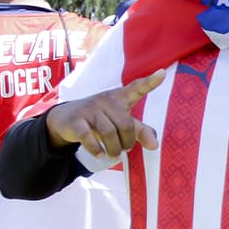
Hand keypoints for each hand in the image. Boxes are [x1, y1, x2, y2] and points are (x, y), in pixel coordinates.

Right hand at [46, 70, 164, 157]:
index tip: (163, 73)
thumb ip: (140, 131)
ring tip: (113, 154)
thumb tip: (155, 146)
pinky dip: (96, 150)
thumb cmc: (100, 119)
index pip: (137, 88)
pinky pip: (89, 138)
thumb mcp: (121, 122)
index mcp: (120, 97)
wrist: (65, 118)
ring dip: (114, 149)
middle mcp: (106, 100)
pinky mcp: (76, 121)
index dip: (150, 82)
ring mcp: (89, 109)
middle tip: (125, 149)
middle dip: (128, 142)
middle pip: (126, 124)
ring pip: (109, 133)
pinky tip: (100, 155)